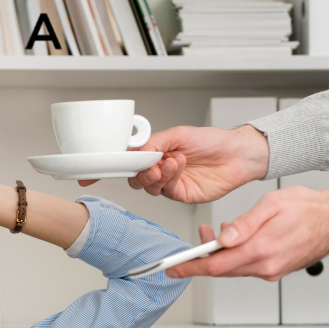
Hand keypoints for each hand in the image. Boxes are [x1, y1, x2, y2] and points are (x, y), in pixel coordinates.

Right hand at [79, 125, 269, 202]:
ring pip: (146, 186)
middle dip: (138, 171)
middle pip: (132, 176)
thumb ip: (155, 142)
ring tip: (171, 162)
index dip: (106, 168)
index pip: (124, 160)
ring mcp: (167, 183)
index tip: (90, 173)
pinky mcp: (178, 194)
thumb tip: (136, 150)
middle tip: (151, 163)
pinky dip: (167, 178)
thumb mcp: (180, 133)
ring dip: (155, 175)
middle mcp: (157, 168)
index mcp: (153, 151)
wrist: (239, 155)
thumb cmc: (214, 140)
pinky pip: (164, 191)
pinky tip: (178, 166)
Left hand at [167, 186, 328, 280]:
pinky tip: (234, 240)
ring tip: (213, 234)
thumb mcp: (271, 205)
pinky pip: (247, 266)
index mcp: (262, 250)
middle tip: (188, 249)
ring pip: (234, 268)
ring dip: (219, 255)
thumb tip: (222, 238)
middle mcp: (266, 266)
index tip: (172, 269)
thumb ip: (244, 224)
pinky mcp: (277, 270)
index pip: (216, 265)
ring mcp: (272, 270)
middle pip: (221, 270)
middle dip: (201, 260)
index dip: (190, 268)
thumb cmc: (308, 208)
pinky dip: (235, 256)